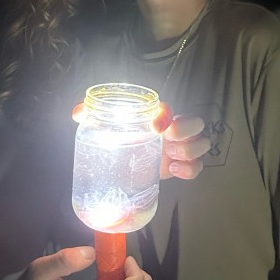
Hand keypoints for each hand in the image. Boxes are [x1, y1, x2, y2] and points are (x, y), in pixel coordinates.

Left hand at [72, 101, 209, 180]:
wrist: (126, 166)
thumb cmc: (119, 141)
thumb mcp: (105, 130)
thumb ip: (92, 117)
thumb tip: (78, 113)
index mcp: (155, 118)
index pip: (167, 109)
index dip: (166, 114)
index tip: (156, 125)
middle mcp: (172, 130)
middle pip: (195, 122)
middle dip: (186, 131)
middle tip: (167, 142)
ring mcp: (181, 148)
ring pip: (202, 144)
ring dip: (190, 151)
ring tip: (172, 159)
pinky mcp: (182, 167)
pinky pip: (197, 167)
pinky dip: (191, 170)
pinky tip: (175, 171)